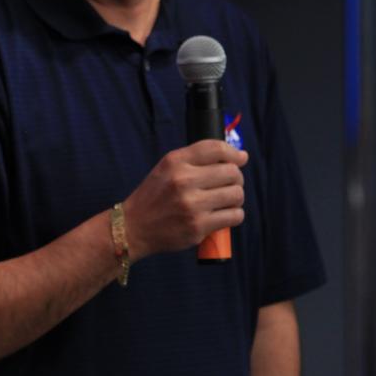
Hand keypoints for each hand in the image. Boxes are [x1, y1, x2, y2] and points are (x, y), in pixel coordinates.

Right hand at [122, 140, 247, 259]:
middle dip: (236, 178)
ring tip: (226, 200)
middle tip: (230, 184)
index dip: (234, 152)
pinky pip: (234, 216)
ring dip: (236, 197)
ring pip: (236, 194)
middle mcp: (183, 180)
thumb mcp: (166, 168)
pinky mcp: (198, 227)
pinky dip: (234, 215)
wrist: (134, 227)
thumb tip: (237, 156)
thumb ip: (195, 159)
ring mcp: (192, 205)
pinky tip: (224, 214)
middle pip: (232, 172)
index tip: (241, 158)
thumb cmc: (155, 196)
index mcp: (175, 162)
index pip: (216, 149)